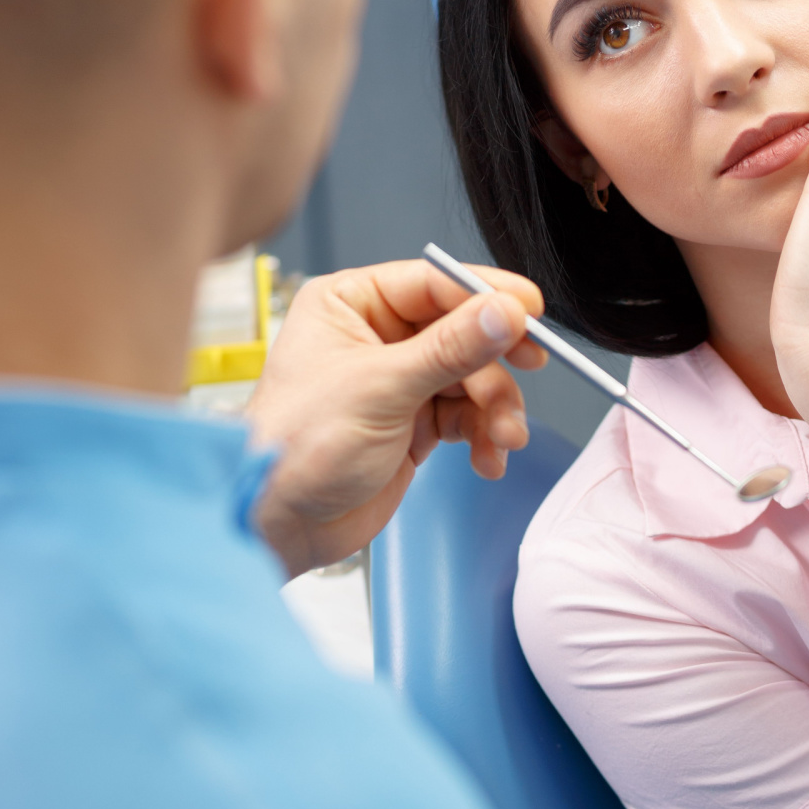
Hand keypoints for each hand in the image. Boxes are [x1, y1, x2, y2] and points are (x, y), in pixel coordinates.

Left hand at [246, 260, 546, 577]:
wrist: (280, 525)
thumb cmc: (294, 448)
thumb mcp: (380, 389)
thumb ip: (449, 349)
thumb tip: (502, 314)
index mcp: (351, 304)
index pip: (434, 283)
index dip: (485, 296)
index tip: (529, 312)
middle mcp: (377, 336)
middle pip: (463, 331)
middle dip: (495, 364)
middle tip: (528, 371)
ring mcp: (399, 381)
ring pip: (473, 377)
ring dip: (495, 409)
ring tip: (501, 437)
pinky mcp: (415, 423)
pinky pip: (468, 416)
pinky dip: (484, 436)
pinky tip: (487, 457)